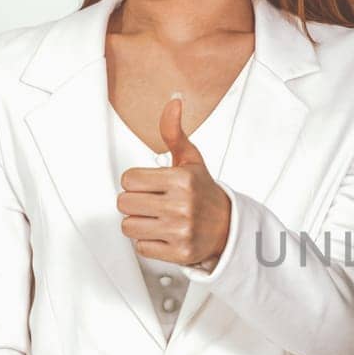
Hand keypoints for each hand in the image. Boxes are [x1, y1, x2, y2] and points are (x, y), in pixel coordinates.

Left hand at [118, 98, 232, 267]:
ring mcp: (181, 230)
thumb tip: (173, 101)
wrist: (229, 227)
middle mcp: (182, 205)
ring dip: (138, 223)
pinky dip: (148, 243)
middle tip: (152, 203)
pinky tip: (163, 234)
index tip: (152, 186)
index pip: (129, 179)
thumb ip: (174, 133)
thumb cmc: (203, 192)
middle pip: (124, 203)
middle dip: (134, 202)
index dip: (137, 182)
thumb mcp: (191, 161)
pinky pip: (141, 247)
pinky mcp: (179, 252)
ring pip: (129, 226)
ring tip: (156, 219)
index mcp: (182, 179)